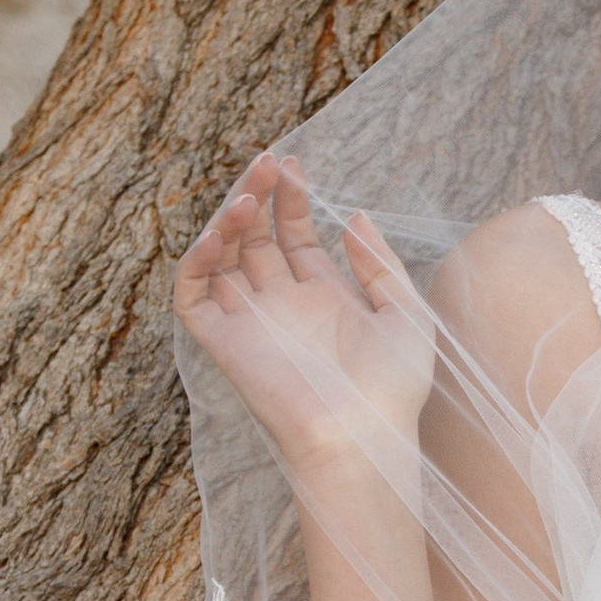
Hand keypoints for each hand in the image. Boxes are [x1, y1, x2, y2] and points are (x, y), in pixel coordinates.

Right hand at [174, 154, 433, 477]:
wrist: (364, 437)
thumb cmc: (394, 388)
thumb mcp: (407, 314)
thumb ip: (381, 263)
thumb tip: (356, 215)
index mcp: (323, 297)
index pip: (293, 234)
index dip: (289, 198)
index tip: (293, 165)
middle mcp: (283, 306)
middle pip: (255, 236)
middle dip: (256, 195)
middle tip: (266, 163)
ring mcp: (252, 322)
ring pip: (221, 257)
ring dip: (226, 221)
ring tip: (246, 198)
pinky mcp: (224, 343)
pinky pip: (193, 296)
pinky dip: (195, 262)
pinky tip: (217, 237)